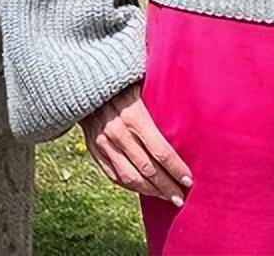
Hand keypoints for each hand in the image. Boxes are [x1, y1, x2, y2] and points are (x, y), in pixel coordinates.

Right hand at [82, 80, 194, 206]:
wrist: (84, 77)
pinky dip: (130, 186)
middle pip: (148, 169)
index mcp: (134, 115)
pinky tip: (143, 190)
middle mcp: (119, 132)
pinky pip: (113, 175)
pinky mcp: (94, 149)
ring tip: (166, 198)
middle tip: (181, 197)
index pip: (160, 151)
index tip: (188, 179)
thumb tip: (189, 103)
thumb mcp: (142, 82)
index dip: (175, 168)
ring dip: (151, 191)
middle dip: (167, 186)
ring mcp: (104, 143)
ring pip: (131, 177)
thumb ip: (160, 97)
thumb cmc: (122, 78)